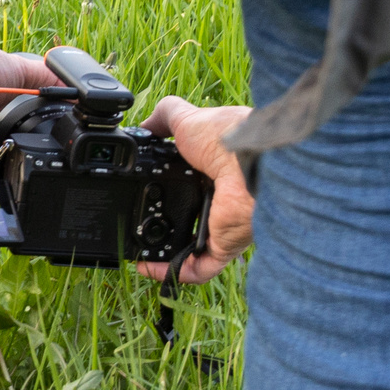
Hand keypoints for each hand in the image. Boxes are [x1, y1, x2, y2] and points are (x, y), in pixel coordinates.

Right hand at [133, 96, 253, 284]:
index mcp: (217, 169)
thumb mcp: (188, 118)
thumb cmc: (226, 137)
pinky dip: (173, 271)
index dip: (170, 191)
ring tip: (140, 255)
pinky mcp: (225, 246)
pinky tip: (148, 267)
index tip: (145, 195)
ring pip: (195, 249)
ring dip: (167, 255)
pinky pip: (198, 268)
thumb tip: (145, 125)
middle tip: (139, 229)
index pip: (192, 185)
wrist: (250, 162)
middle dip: (166, 227)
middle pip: (193, 219)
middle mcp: (222, 199)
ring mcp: (225, 225)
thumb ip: (165, 118)